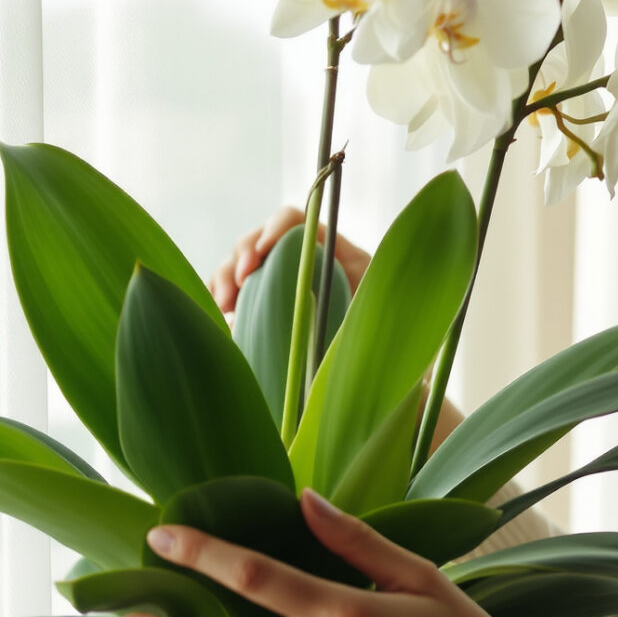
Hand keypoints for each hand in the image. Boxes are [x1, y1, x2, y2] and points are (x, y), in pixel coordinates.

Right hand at [209, 206, 469, 445]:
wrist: (387, 392)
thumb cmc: (397, 356)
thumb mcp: (391, 326)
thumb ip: (372, 308)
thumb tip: (344, 295)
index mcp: (340, 259)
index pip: (299, 224)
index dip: (275, 229)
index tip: (262, 254)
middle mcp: (309, 268)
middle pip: (263, 239)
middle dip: (242, 254)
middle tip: (236, 286)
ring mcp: (285, 291)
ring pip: (242, 266)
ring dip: (224, 276)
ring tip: (222, 303)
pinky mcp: (267, 316)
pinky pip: (234, 297)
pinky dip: (221, 298)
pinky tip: (220, 316)